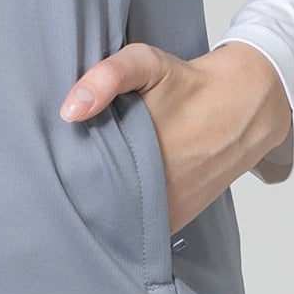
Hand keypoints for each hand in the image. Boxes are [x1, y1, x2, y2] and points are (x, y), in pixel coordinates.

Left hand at [57, 39, 292, 232]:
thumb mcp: (146, 62)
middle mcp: (156, 190)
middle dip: (77, 194)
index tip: (50, 166)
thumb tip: (70, 111)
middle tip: (58, 181)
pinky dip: (125, 223)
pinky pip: (142, 232)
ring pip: (119, 223)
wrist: (242, 107)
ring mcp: (168, 210)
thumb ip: (107, 76)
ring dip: (99, 212)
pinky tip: (110, 204)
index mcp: (142, 154)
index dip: (65, 174)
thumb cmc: (188, 82)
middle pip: (98, 204)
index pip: (85, 179)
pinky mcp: (178, 219)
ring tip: (80, 194)